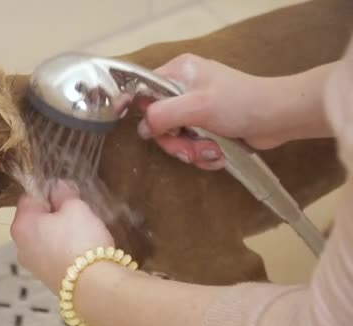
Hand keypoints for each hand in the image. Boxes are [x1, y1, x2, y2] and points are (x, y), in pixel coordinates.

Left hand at [10, 181, 114, 293]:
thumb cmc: (81, 240)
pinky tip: (81, 249)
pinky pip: (52, 254)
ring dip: (60, 231)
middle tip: (78, 212)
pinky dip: (63, 249)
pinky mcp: (46, 278)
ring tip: (83, 232)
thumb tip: (57, 186)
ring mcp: (32, 265)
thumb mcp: (76, 207)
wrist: (93, 287)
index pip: (30, 196)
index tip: (68, 193)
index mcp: (21, 225)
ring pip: (45, 237)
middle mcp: (20, 246)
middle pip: (36, 219)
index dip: (49, 190)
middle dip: (55, 213)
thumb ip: (63, 192)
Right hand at [137, 53, 288, 169]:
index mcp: (179, 72)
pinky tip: (219, 155)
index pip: (146, 93)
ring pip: (177, 138)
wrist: (281, 118)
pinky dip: (204, 155)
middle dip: (177, 142)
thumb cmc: (239, 104)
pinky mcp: (209, 127)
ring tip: (213, 152)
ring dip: (193, 151)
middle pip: (161, 122)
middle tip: (190, 150)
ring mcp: (197, 109)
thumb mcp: (196, 106)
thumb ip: (162, 115)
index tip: (162, 131)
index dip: (150, 116)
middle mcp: (185, 88)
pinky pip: (193, 145)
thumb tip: (142, 129)